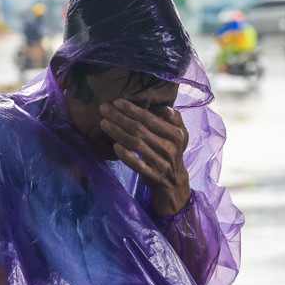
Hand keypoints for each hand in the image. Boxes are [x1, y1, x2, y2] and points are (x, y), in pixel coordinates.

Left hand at [99, 98, 190, 216]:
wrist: (174, 182)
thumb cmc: (171, 152)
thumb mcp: (180, 134)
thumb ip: (174, 118)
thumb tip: (162, 106)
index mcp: (175, 135)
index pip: (150, 119)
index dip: (133, 109)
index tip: (117, 102)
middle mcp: (169, 148)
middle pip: (140, 130)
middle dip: (120, 117)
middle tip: (103, 109)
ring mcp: (161, 163)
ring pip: (136, 145)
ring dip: (118, 132)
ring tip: (103, 123)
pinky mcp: (152, 176)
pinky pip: (137, 165)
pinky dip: (126, 155)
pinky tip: (114, 146)